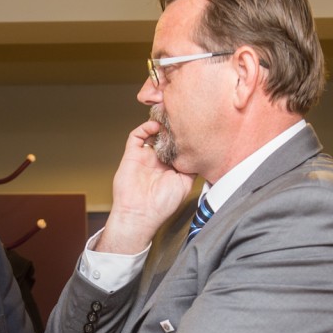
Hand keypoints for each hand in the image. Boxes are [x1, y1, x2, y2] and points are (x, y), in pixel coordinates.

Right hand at [96, 120, 196, 254]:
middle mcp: (157, 161)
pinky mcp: (131, 155)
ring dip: (159, 124)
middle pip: (165, 136)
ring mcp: (144, 157)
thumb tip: (200, 153)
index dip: (184, 136)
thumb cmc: (162, 205)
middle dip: (173, 127)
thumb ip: (192, 168)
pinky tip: (155, 126)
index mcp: (170, 167)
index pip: (178, 145)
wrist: (140, 214)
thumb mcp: (185, 184)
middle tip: (181, 118)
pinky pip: (136, 136)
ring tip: (169, 118)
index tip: (193, 127)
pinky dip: (145, 127)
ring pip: (151, 133)